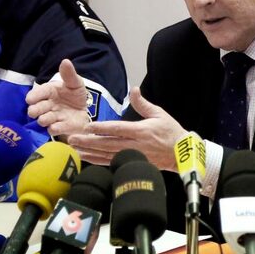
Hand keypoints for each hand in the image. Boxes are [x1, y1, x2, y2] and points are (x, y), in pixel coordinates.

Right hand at [26, 59, 90, 136]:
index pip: (37, 93)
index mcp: (49, 92)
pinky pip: (54, 130)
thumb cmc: (75, 94)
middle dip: (34, 110)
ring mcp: (53, 117)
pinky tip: (55, 126)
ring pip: (43, 120)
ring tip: (46, 118)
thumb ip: (69, 74)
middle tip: (35, 111)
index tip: (30, 99)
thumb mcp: (75, 82)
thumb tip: (65, 61)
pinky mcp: (60, 127)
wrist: (84, 109)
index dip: (33, 96)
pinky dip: (54, 128)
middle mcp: (48, 106)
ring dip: (43, 119)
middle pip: (35, 109)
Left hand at [67, 87, 185, 169]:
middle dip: (88, 142)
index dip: (102, 128)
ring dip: (90, 152)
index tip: (87, 127)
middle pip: (107, 144)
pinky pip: (112, 163)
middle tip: (72, 139)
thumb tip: (133, 90)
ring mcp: (133, 156)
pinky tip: (88, 158)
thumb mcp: (159, 114)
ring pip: (107, 155)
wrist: (181, 155)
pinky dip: (99, 161)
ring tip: (75, 149)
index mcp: (141, 131)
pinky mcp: (133, 163)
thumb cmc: (171, 132)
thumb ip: (143, 103)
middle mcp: (135, 145)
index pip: (117, 129)